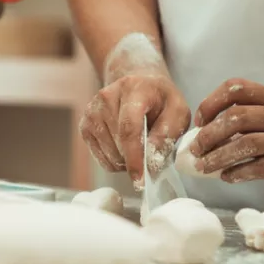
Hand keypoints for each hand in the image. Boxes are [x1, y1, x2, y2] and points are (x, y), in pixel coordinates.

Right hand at [79, 73, 190, 189]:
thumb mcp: (178, 111)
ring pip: (109, 155)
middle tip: (151, 153)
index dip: (134, 158)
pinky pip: (100, 157)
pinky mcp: (85, 125)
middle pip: (118, 145)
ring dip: (126, 160)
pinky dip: (115, 160)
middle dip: (137, 160)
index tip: (140, 180)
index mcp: (133, 89)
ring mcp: (92, 111)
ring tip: (138, 146)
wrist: (138, 83)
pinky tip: (125, 147)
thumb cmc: (160, 100)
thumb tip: (150, 159)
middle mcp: (106, 97)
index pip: (129, 129)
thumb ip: (168, 133)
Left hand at [190, 79, 263, 198]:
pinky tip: (228, 177)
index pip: (239, 88)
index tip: (199, 120)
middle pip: (238, 117)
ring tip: (205, 167)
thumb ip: (257, 119)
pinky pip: (262, 167)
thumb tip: (213, 135)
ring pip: (247, 144)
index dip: (212, 102)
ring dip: (219, 157)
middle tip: (196, 150)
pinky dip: (239, 172)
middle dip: (210, 135)